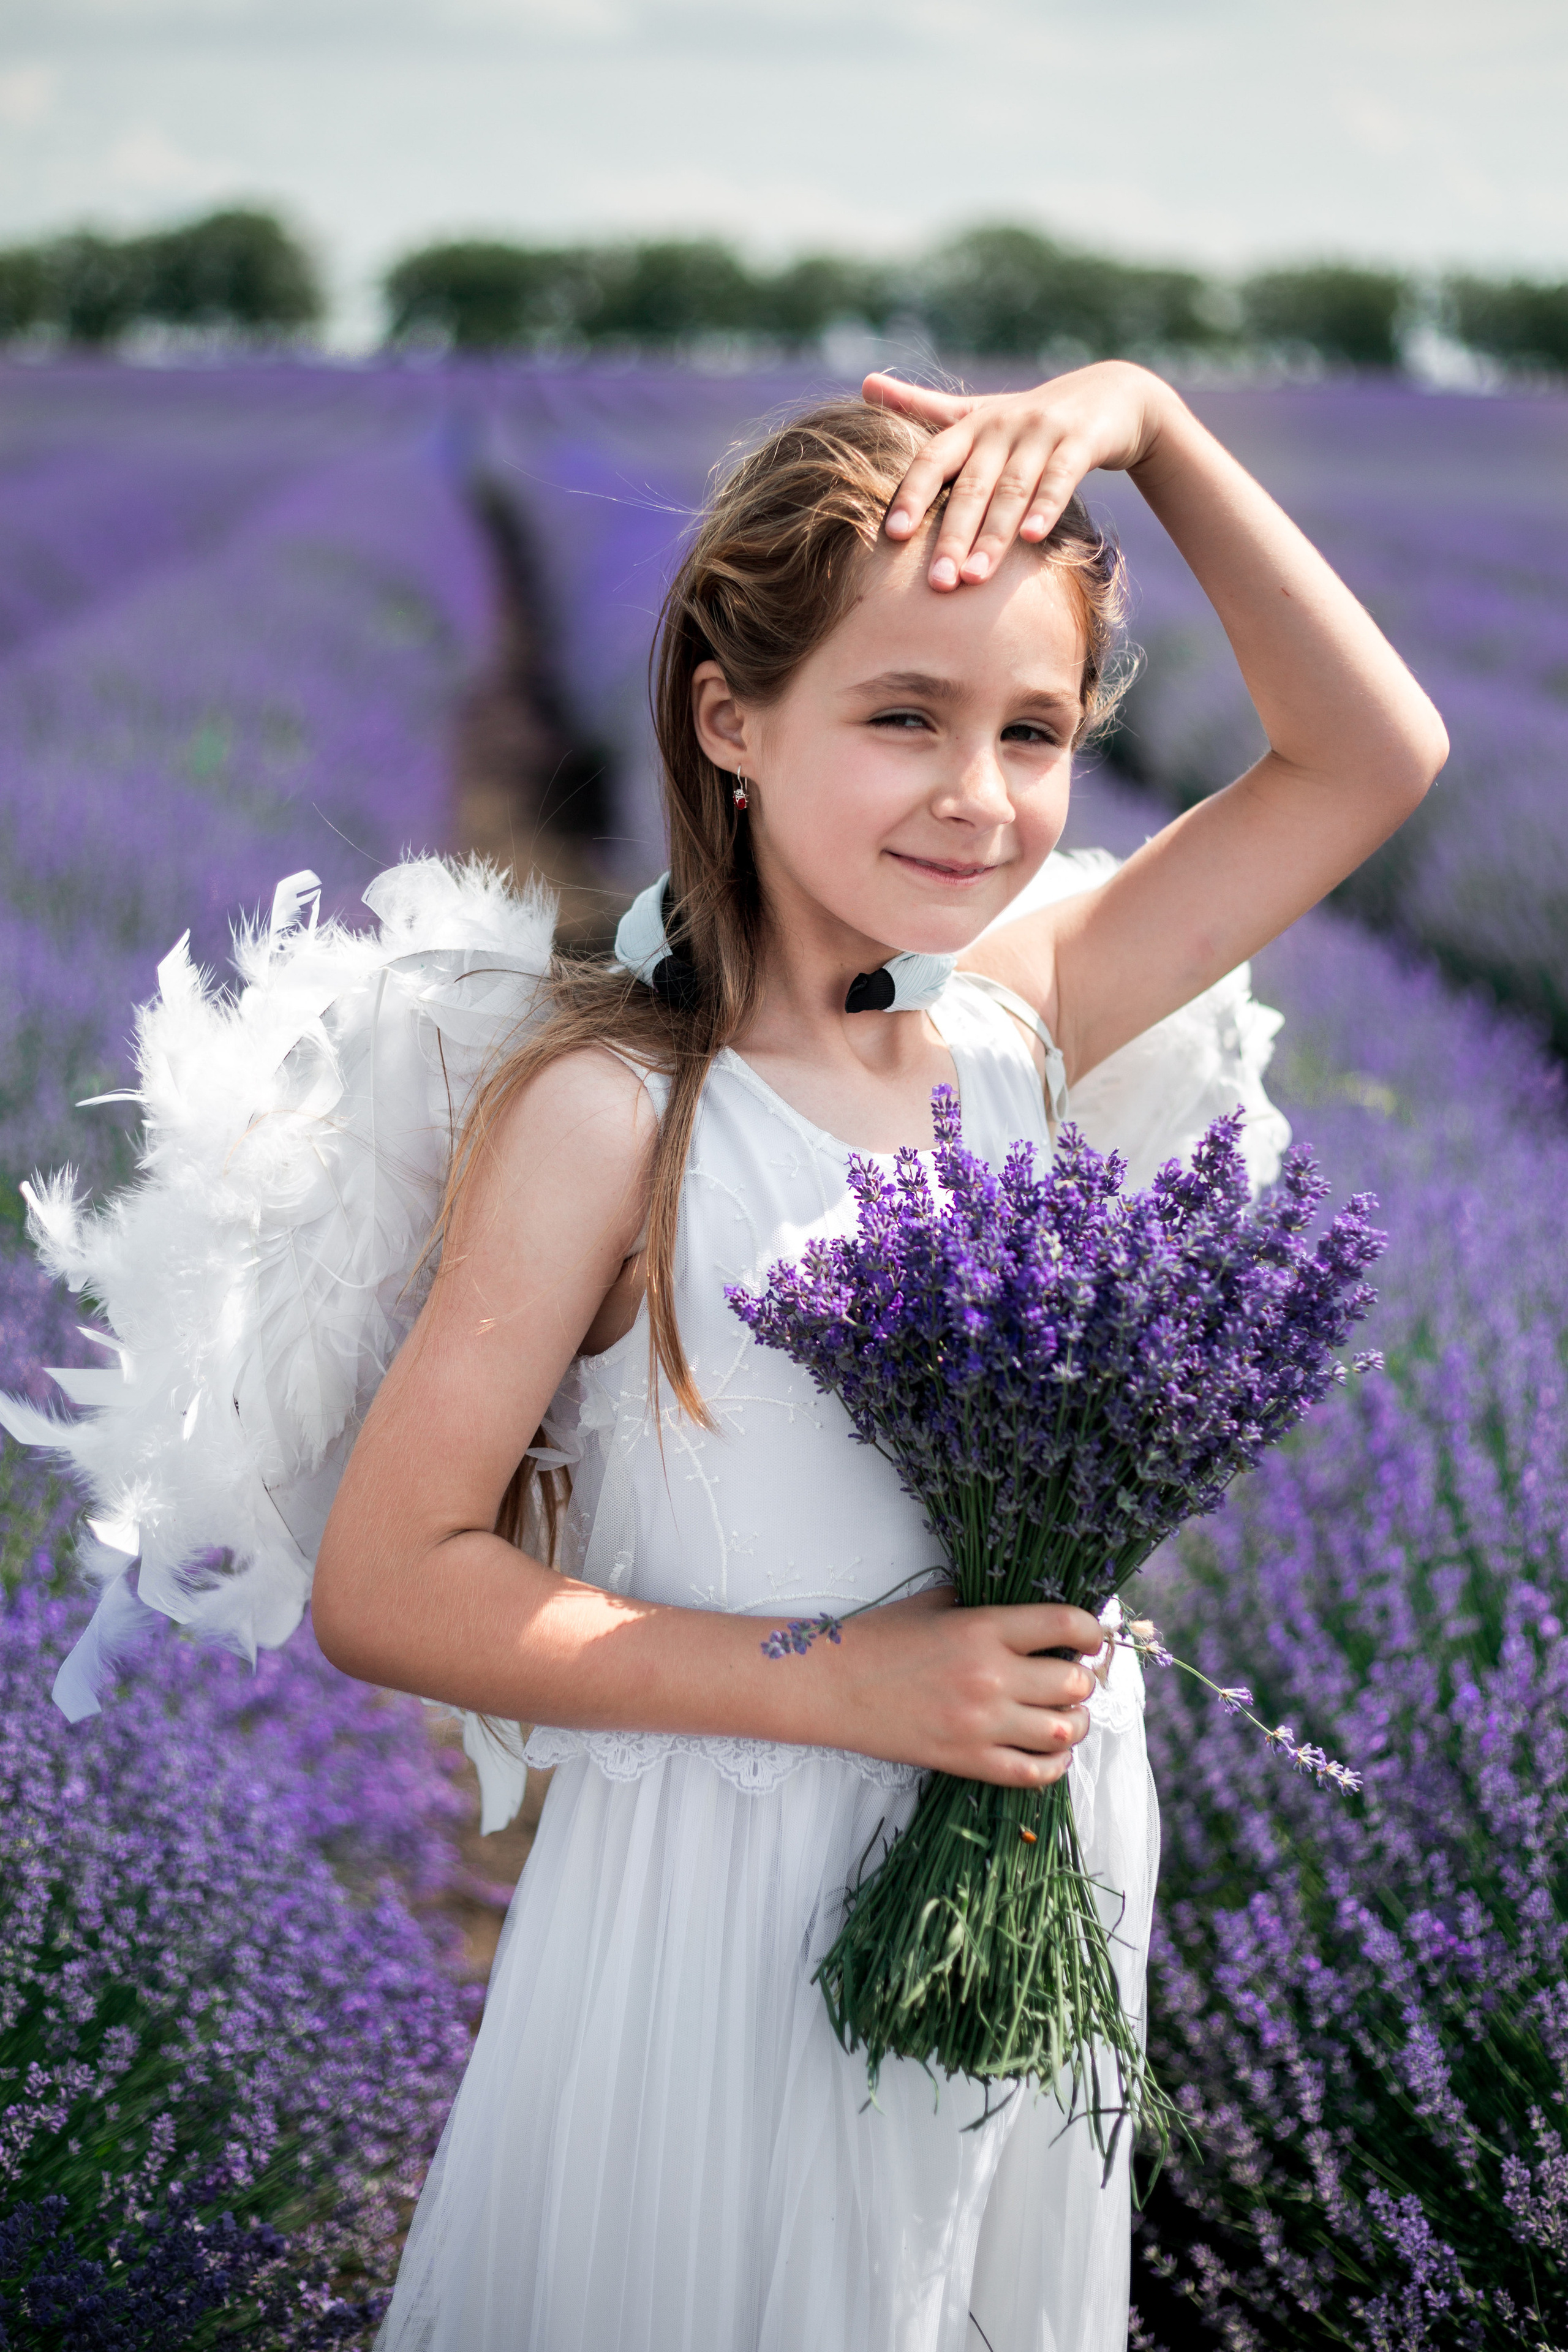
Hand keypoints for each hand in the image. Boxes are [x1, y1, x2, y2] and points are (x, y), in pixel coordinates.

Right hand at [836, 1585, 1104, 1786]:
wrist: (832, 1685)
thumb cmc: (880, 1638)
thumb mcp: (935, 1603)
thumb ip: (986, 1605)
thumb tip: (1032, 1614)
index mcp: (984, 1627)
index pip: (1065, 1624)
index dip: (1093, 1631)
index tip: (1092, 1638)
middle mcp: (990, 1675)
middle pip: (1074, 1684)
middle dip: (1083, 1682)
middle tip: (1073, 1679)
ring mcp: (979, 1723)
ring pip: (1063, 1731)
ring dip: (1074, 1723)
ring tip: (1064, 1715)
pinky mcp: (965, 1760)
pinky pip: (1033, 1773)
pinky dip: (1054, 1765)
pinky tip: (1050, 1751)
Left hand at [863, 361, 1174, 592]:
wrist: (1110, 395)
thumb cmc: (1028, 419)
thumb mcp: (976, 411)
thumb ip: (922, 406)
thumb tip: (864, 383)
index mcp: (970, 427)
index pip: (932, 460)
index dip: (912, 495)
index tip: (893, 536)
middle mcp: (1001, 427)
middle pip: (971, 486)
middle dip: (952, 536)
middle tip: (937, 584)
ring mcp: (1042, 432)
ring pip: (1012, 489)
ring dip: (993, 535)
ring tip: (973, 579)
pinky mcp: (1081, 440)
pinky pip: (1061, 477)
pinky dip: (1047, 506)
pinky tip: (1032, 538)